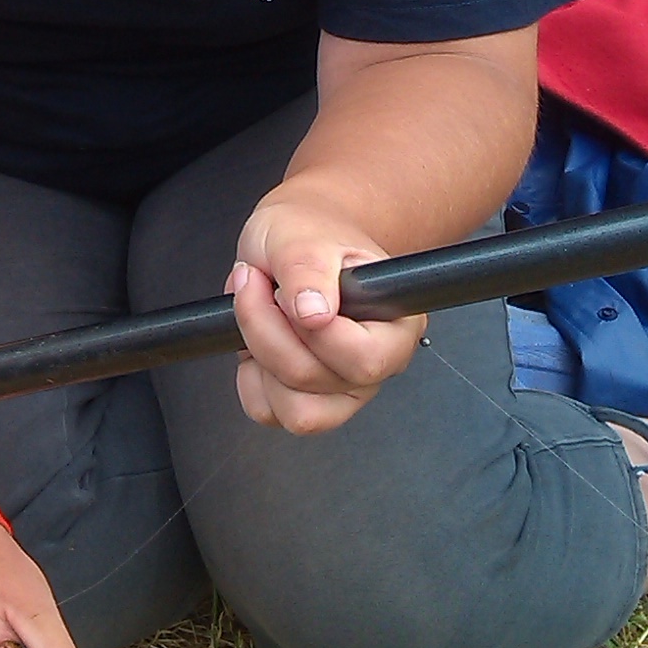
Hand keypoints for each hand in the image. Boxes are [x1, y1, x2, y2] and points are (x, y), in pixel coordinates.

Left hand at [227, 186, 426, 434]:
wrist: (293, 238)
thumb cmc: (308, 234)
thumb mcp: (302, 237)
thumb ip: (308, 270)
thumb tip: (315, 315)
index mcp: (397, 325)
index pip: (363, 358)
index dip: (311, 331)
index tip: (282, 290)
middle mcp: (377, 364)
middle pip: (316, 381)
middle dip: (269, 334)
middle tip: (257, 288)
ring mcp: (343, 389)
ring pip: (296, 413)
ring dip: (259, 360)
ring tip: (260, 316)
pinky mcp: (308, 402)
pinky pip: (269, 414)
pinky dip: (251, 380)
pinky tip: (257, 343)